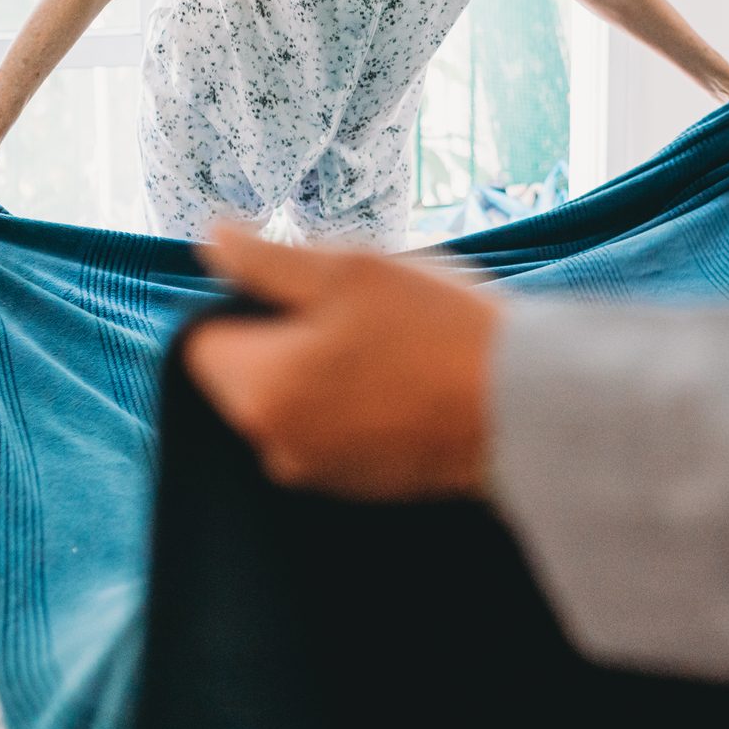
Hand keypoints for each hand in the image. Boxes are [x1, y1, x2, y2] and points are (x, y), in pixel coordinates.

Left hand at [183, 223, 499, 500]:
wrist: (526, 409)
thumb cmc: (436, 331)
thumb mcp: (346, 269)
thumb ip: (264, 258)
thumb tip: (212, 242)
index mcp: (257, 391)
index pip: (203, 339)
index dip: (245, 301)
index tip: (304, 285)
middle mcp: (275, 446)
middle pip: (251, 372)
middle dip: (291, 334)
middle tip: (361, 306)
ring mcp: (321, 473)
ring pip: (298, 399)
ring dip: (329, 366)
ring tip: (397, 339)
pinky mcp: (365, 486)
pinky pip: (337, 430)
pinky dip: (361, 400)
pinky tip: (412, 375)